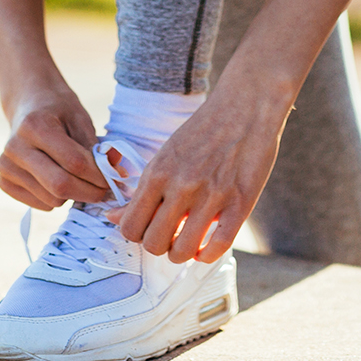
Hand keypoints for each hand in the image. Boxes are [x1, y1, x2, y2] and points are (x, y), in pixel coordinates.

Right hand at [0, 83, 108, 208]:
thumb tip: (116, 171)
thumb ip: (95, 147)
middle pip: (59, 185)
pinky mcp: (3, 181)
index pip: (74, 163)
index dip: (98, 176)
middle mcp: (15, 148)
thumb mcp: (80, 119)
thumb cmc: (59, 110)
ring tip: (76, 177)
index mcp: (35, 126)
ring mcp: (6, 166)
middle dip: (89, 192)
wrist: (28, 104)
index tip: (114, 179)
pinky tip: (56, 178)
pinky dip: (55, 198)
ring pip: (51, 199)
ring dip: (72, 195)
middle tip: (104, 190)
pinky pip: (39, 204)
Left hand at [116, 86, 287, 263]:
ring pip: (182, 251)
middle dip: (160, 245)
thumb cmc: (204, 130)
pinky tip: (207, 246)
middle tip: (170, 234)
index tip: (149, 227)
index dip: (137, 234)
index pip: (130, 227)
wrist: (246, 106)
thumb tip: (114, 218)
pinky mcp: (240, 203)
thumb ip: (142, 190)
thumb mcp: (166, 155)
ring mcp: (212, 196)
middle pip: (153, 244)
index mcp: (158, 173)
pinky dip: (208, 255)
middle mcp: (182, 186)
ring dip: (182, 252)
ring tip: (189, 240)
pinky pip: (218, 247)